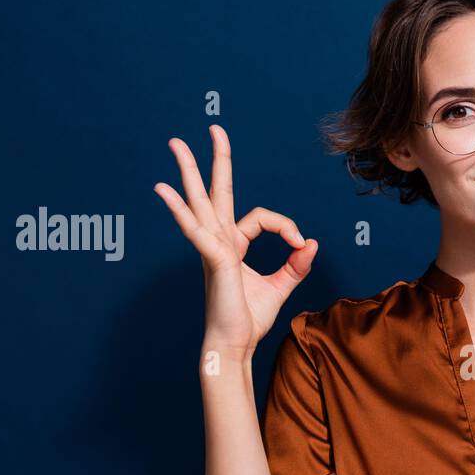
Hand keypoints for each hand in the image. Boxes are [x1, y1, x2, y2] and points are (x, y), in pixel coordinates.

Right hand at [154, 124, 317, 358]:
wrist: (234, 345)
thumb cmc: (249, 319)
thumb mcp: (280, 286)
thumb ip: (296, 265)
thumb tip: (311, 243)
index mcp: (233, 245)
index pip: (260, 217)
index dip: (285, 225)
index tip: (299, 243)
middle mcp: (219, 241)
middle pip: (214, 192)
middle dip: (213, 160)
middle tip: (212, 128)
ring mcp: (212, 248)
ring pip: (199, 202)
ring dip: (187, 171)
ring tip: (175, 142)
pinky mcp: (213, 260)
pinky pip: (196, 230)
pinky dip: (179, 210)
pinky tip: (164, 191)